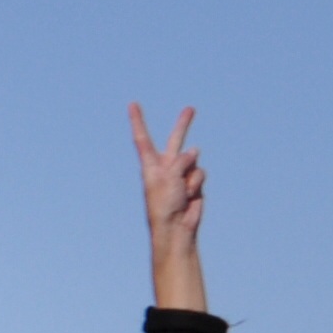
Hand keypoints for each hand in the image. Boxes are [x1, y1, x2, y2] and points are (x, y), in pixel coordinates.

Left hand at [130, 102, 201, 240]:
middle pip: (175, 140)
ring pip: (193, 160)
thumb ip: (181, 159)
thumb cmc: (164, 203)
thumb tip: (195, 150)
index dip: (137, 120)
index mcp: (151, 164)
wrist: (175, 227)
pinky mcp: (194, 183)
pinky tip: (190, 195)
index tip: (132, 104)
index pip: (142, 138)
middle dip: (183, 124)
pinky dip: (197, 183)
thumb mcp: (169, 176)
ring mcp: (181, 174)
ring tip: (182, 190)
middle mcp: (166, 166)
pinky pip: (200, 173)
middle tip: (190, 109)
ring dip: (190, 175)